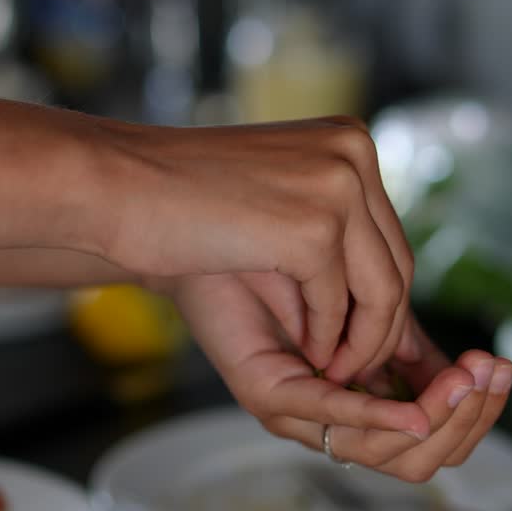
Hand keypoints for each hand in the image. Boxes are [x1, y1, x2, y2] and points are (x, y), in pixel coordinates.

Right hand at [106, 117, 417, 381]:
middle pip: (397, 262)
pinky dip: (326, 340)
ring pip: (384, 290)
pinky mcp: (314, 230)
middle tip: (352, 367)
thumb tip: (371, 285)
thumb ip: (323, 219)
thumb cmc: (175, 196)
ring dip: (360, 342)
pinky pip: (340, 305)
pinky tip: (305, 356)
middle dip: (379, 326)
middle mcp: (354, 154)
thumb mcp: (271, 194)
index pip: (388, 234)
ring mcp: (338, 188)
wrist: (114, 185)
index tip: (360, 340)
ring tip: (331, 370)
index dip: (379, 297)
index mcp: (348, 140)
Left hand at [170, 278, 511, 480]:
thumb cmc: (283, 263)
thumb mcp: (368, 303)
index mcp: (360, 401)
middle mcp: (331, 419)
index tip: (500, 367)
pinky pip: (333, 417)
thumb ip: (410, 339)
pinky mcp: (269, 395)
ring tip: (463, 381)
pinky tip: (416, 408)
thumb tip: (473, 368)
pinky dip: (379, 417)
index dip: (476, 412)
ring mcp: (299, 414)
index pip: (435, 439)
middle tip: (488, 374)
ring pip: (386, 450)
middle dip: (466, 420)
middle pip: (420, 459)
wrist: (215, 235)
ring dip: (436, 419)